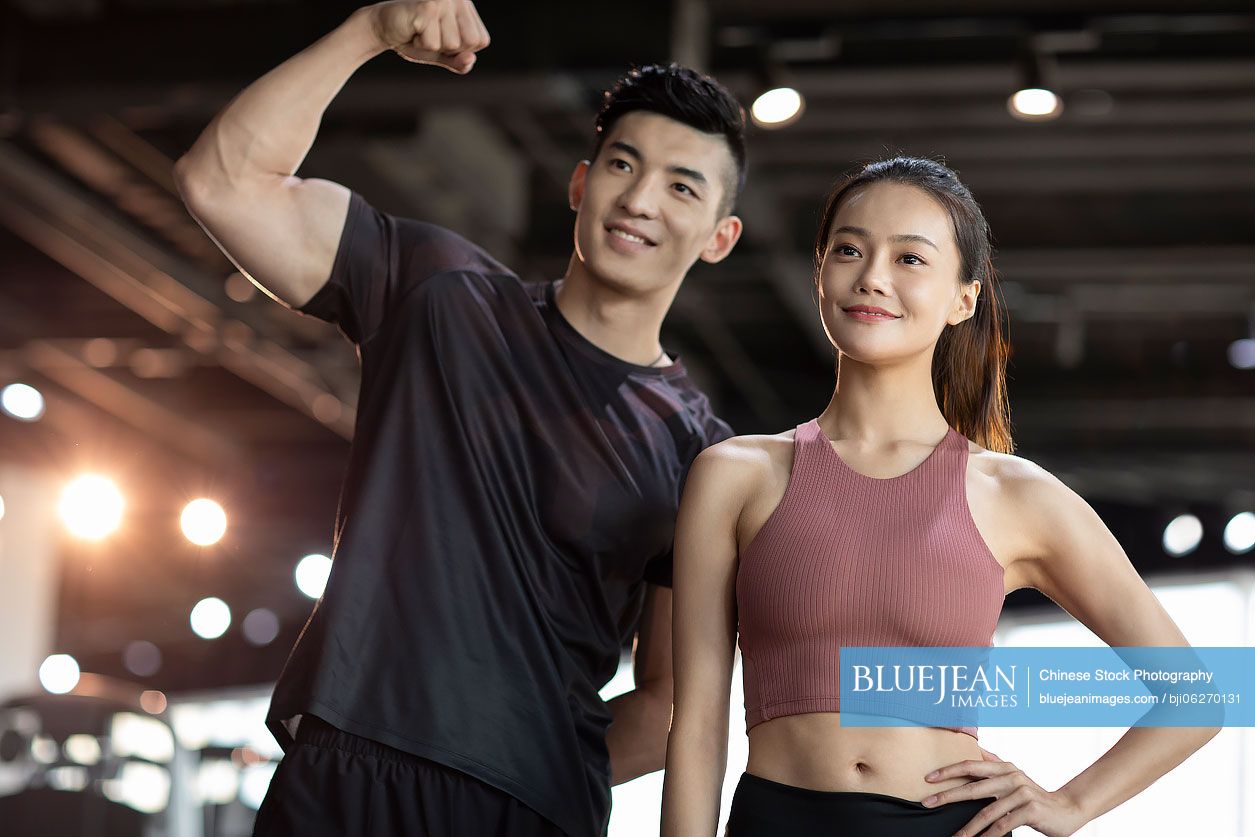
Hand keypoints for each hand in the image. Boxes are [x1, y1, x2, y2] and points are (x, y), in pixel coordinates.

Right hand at [367, 0, 489, 72]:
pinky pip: (433, 44)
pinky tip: (413, 30)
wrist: (383, 27)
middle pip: (471, 42)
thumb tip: (471, 59)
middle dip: (449, 49)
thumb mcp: (444, 56)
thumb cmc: (416, 40)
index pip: (481, 40)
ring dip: (433, 46)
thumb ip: (461, 62)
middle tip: (431, 35)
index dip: (462, 49)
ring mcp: (444, 1)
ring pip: (452, 44)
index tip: (443, 37)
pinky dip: (421, 45)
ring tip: (421, 32)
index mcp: (466, 7)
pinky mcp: (429, 7)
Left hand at [922, 747, 1087, 836]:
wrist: (1067, 810)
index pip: (970, 765)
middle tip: (927, 803)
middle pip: (973, 787)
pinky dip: (989, 835)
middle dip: (947, 796)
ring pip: (987, 812)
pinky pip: (1003, 824)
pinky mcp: (1029, 809)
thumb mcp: (1014, 776)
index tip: (928, 778)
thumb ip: (995, 765)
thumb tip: (976, 749)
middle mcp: (1011, 776)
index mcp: (1004, 767)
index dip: (948, 771)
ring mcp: (1021, 793)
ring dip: (968, 827)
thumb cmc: (1034, 795)